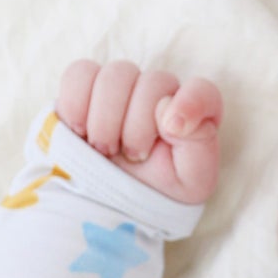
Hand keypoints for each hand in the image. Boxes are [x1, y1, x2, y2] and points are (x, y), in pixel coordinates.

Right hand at [55, 57, 224, 205]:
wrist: (111, 204)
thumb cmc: (156, 191)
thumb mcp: (191, 180)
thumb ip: (198, 142)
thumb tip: (171, 113)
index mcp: (191, 114)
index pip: (202, 91)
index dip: (190, 102)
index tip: (172, 129)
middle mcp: (158, 93)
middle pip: (152, 82)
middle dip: (138, 127)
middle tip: (133, 157)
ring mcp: (122, 87)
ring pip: (115, 75)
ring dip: (106, 120)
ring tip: (105, 150)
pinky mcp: (85, 87)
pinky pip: (80, 74)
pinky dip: (76, 103)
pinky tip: (80, 132)